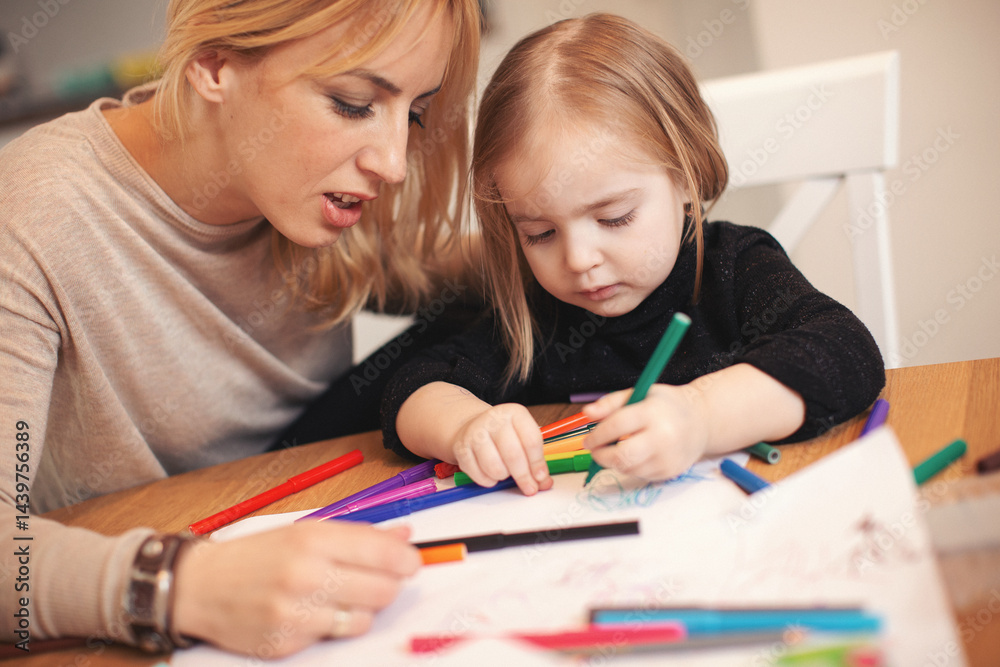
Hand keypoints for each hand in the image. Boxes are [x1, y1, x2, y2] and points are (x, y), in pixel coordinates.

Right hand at [172, 521, 420, 657]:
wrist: (200, 587)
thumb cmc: (257, 555)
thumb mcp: (305, 531)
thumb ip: (357, 535)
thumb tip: (403, 537)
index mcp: (313, 538)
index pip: (382, 553)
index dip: (406, 560)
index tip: (410, 562)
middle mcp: (306, 575)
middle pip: (382, 590)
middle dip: (389, 585)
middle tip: (378, 580)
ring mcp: (296, 613)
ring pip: (363, 619)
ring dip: (362, 609)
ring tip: (342, 597)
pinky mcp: (287, 644)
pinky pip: (333, 637)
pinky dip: (333, 626)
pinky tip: (314, 613)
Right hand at [452, 403, 551, 494]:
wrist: (474, 426)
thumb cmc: (505, 436)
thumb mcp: (523, 439)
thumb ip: (536, 460)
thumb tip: (544, 483)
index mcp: (514, 413)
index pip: (531, 440)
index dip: (538, 463)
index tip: (541, 478)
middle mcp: (494, 419)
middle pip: (513, 454)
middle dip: (523, 476)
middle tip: (529, 488)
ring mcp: (475, 433)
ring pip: (494, 467)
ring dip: (503, 477)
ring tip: (505, 473)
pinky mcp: (461, 448)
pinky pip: (478, 475)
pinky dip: (488, 481)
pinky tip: (491, 475)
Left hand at [581, 383, 710, 479]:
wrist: (701, 421)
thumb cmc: (666, 405)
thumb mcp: (640, 393)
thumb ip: (611, 403)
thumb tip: (586, 413)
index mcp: (653, 413)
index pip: (617, 426)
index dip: (597, 435)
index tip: (588, 440)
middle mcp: (663, 437)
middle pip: (622, 456)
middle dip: (601, 456)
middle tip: (595, 451)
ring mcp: (668, 457)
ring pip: (628, 468)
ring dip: (615, 462)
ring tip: (617, 448)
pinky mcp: (670, 472)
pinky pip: (640, 475)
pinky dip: (631, 467)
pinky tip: (637, 454)